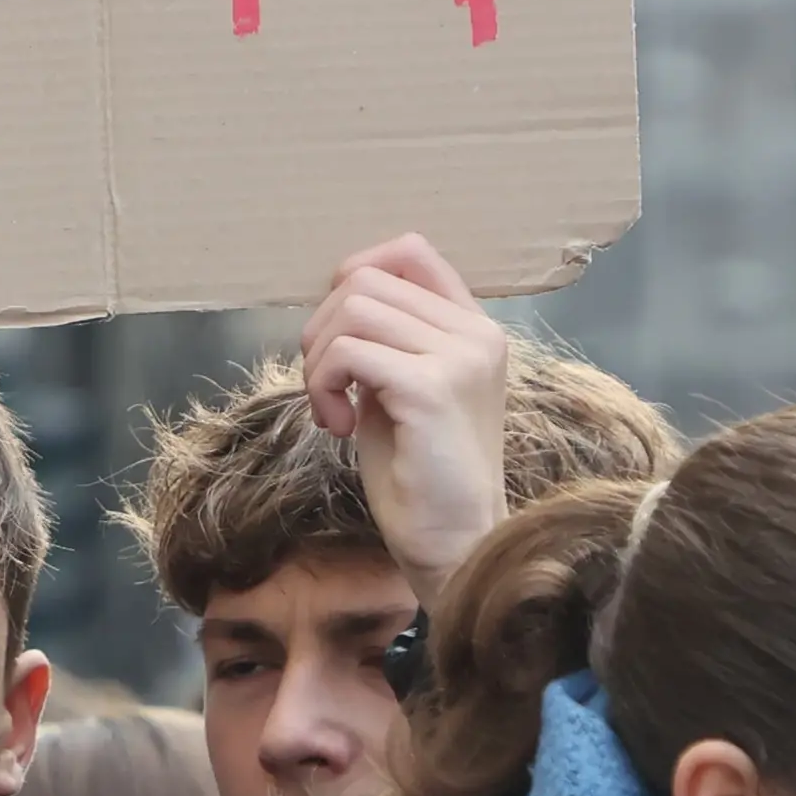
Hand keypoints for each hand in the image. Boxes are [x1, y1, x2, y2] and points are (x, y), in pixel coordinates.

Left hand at [299, 234, 510, 599]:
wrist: (455, 543)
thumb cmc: (422, 476)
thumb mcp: (401, 390)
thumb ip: (386, 340)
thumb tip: (337, 299)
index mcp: (474, 328)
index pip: (411, 251)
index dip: (354, 275)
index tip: (339, 335)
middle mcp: (476, 333)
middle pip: (365, 278)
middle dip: (321, 329)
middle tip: (326, 386)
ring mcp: (459, 358)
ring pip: (352, 309)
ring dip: (318, 360)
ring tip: (332, 409)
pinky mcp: (431, 389)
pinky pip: (348, 352)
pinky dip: (323, 385)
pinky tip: (338, 426)